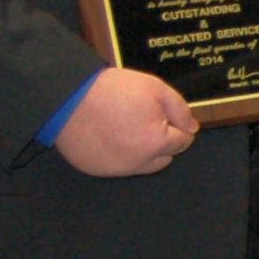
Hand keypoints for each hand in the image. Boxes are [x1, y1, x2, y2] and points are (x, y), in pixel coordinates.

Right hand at [53, 68, 197, 175]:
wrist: (66, 97)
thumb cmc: (114, 90)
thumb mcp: (155, 89)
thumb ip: (180, 110)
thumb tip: (192, 129)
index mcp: (156, 144)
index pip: (182, 141)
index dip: (176, 125)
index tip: (162, 113)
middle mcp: (138, 164)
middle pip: (164, 158)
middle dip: (163, 141)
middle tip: (145, 119)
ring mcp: (115, 169)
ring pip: (142, 165)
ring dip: (143, 151)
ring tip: (126, 127)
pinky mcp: (95, 170)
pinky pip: (118, 166)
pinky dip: (119, 154)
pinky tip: (109, 136)